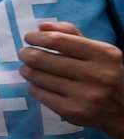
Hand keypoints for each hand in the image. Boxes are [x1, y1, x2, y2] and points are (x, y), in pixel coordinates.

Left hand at [22, 21, 123, 138]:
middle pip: (43, 59)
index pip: (58, 41)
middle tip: (24, 53)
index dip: (37, 38)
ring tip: (28, 67)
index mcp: (103, 54)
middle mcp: (96, 74)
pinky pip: (39, 94)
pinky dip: (33, 86)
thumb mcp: (98, 51)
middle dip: (27, 54)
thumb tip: (42, 26)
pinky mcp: (72, 112)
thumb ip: (72, 35)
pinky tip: (37, 83)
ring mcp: (84, 95)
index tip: (28, 37)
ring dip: (27, 70)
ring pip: (37, 77)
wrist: (123, 109)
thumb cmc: (106, 74)